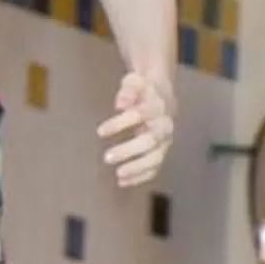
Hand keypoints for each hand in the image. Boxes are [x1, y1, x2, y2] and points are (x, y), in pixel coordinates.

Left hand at [99, 70, 173, 187]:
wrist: (163, 98)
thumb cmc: (143, 91)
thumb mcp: (135, 81)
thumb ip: (129, 89)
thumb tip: (121, 103)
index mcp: (156, 107)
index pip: (139, 115)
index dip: (120, 123)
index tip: (100, 131)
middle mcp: (163, 126)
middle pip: (149, 141)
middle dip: (129, 150)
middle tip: (107, 158)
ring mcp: (164, 142)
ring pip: (155, 158)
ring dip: (137, 168)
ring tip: (118, 175)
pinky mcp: (162, 153)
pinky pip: (154, 168)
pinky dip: (140, 177)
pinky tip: (123, 182)